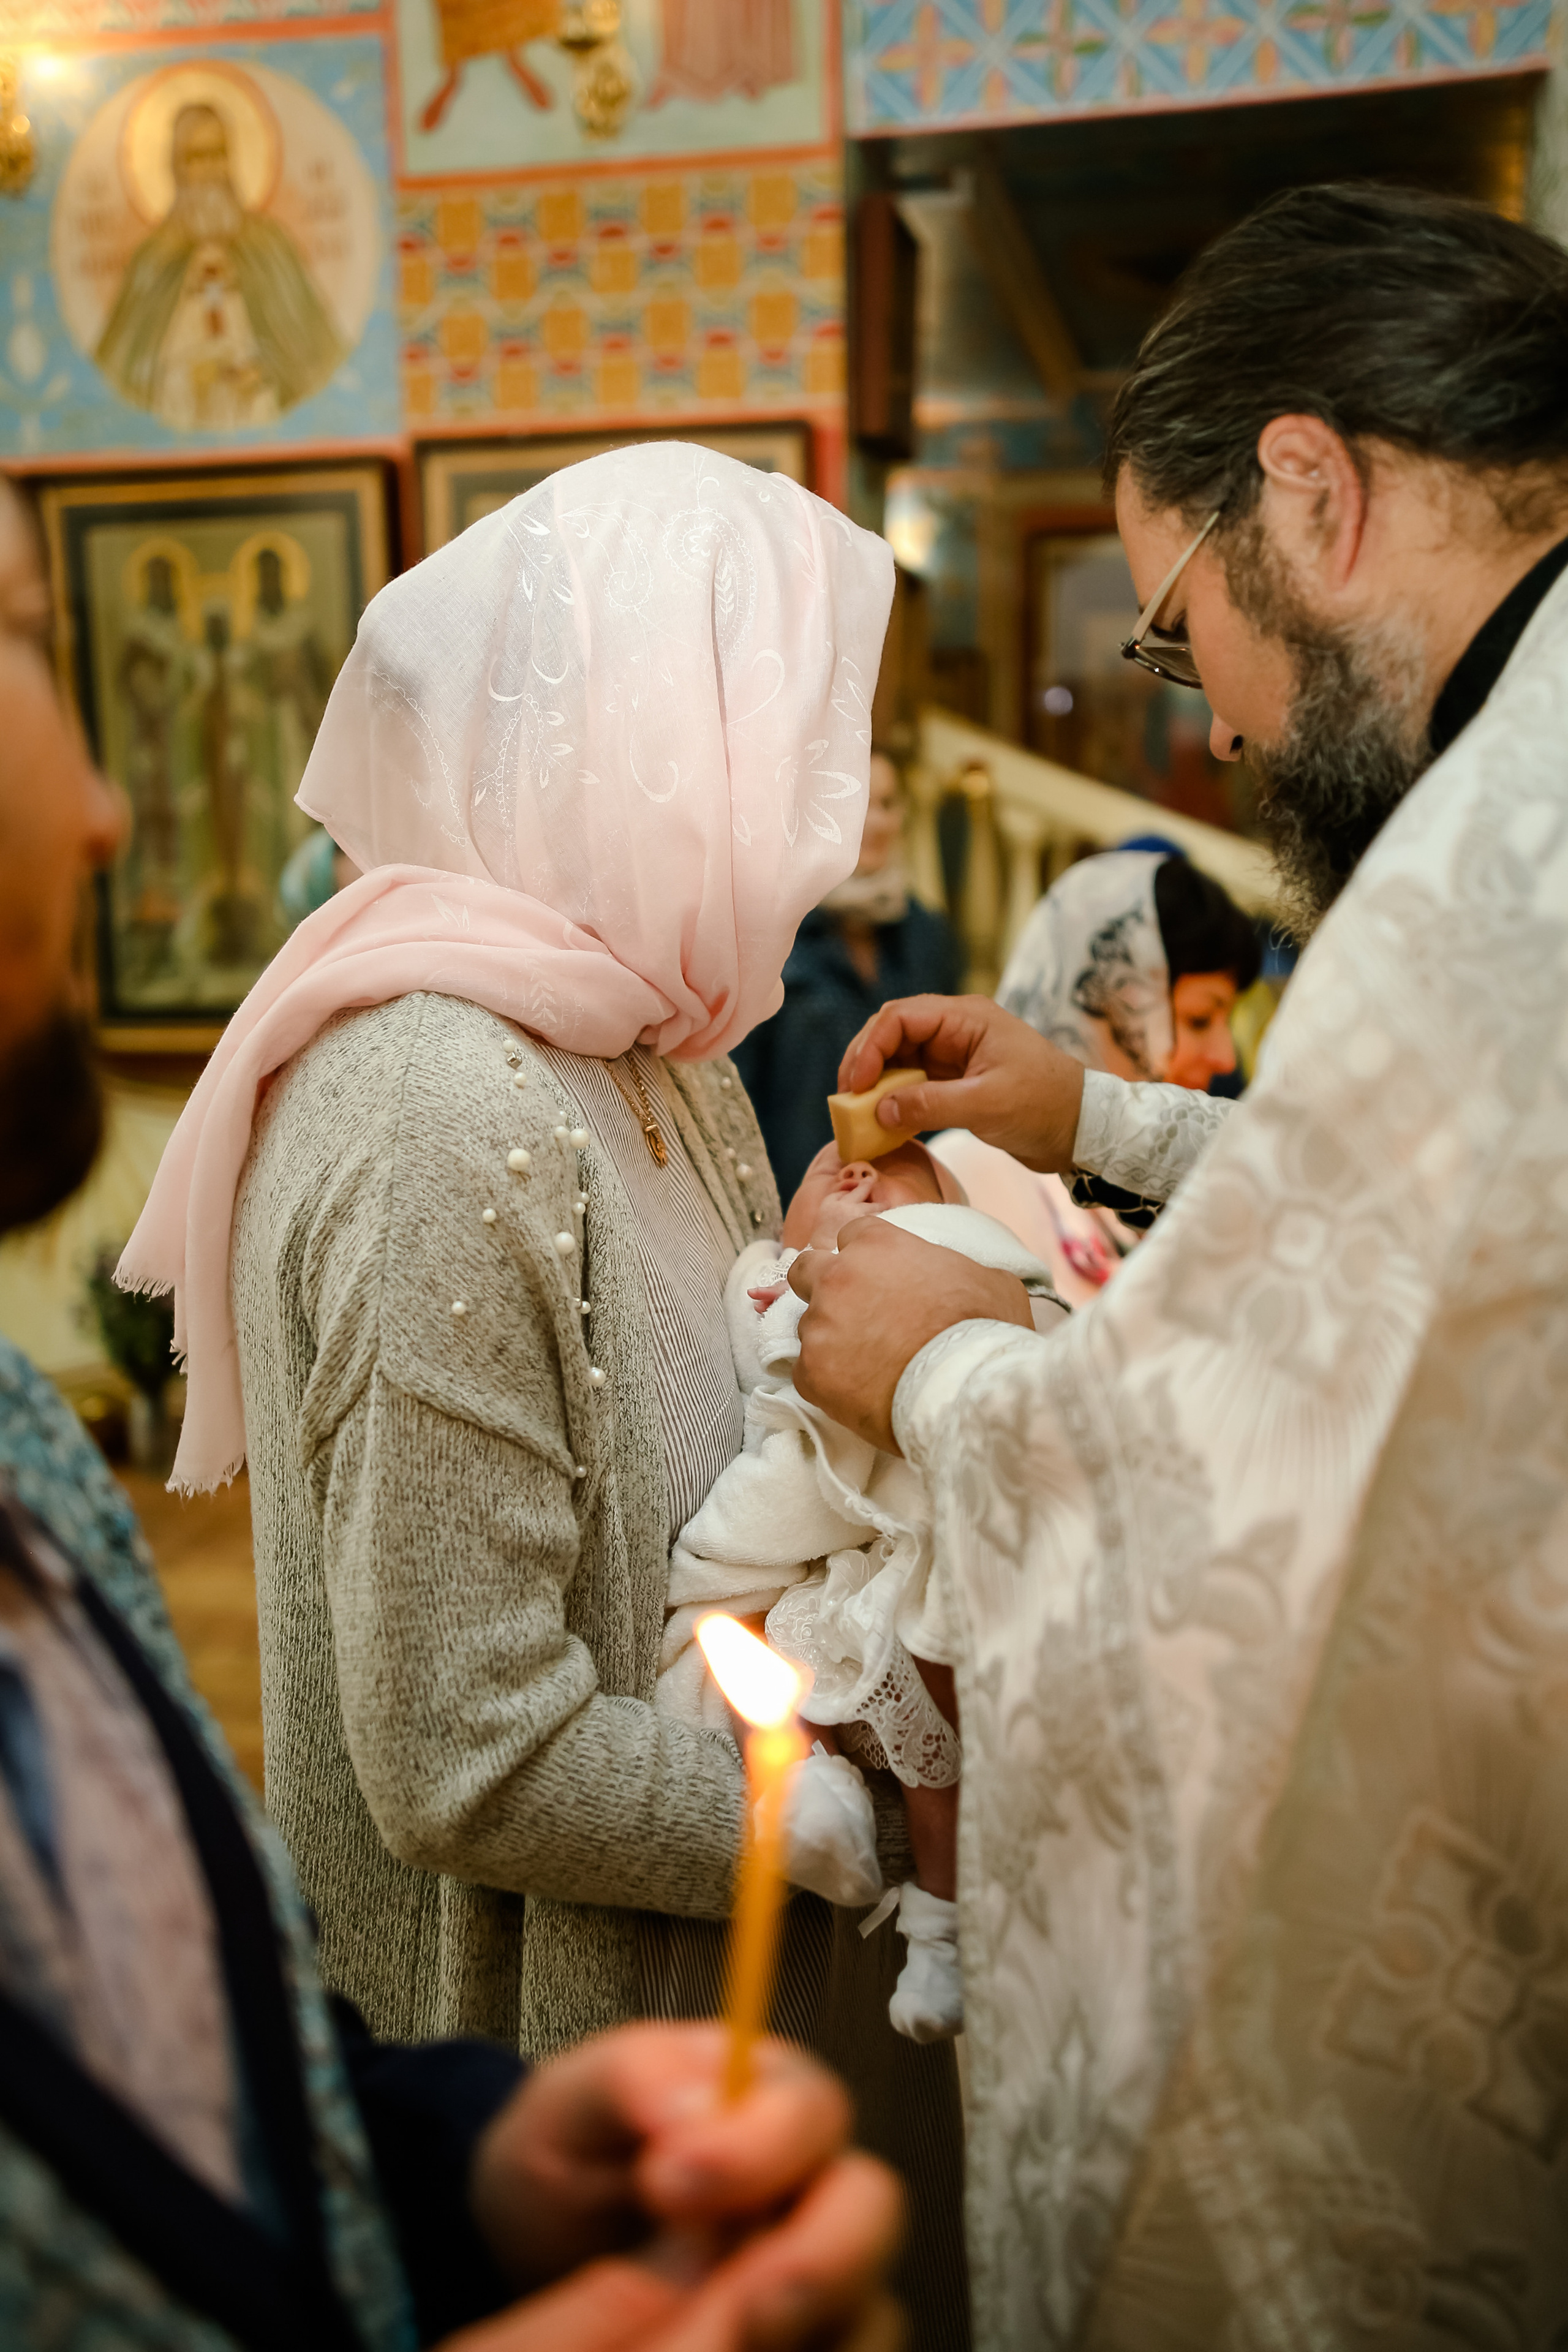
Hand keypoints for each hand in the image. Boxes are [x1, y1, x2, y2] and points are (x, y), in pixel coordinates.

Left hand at [454, 2024, 901, 2351]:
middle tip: (748, 2301)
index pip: (808, 2110)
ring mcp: (819, 2268)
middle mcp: (810, 2180)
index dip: (756, 2150)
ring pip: (868, 2304)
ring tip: (726, 2344)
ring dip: (808, 2330)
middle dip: (819, 2258)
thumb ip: (636, 2078)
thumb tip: (696, 2103)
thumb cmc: (573, 2159)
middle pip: (868, 2207)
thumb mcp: (574, 2099)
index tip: (669, 2178)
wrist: (547, 2255)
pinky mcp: (813, 2337)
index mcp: (766, 2096)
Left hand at [789, 1218, 1033, 1450]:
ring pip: (809, 1324)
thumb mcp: (989, 1280)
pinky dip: (828, 1379)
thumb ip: (957, 1269)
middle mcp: (838, 1277)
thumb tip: (959, 1280)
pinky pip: (807, 1370)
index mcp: (877, 1245)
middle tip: (853, 1311)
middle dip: (822, 1284)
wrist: (964, 1389)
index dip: (865, 1256)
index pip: (852, 1234)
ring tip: (866, 1362)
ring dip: (831, 1337)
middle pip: (807, 1269)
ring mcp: (820, 1325)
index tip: (879, 1276)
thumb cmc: (984, 1330)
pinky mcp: (811, 1371)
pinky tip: (858, 1390)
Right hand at [837, 996, 1086, 1173]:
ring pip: (900, 1058)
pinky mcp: (957, 1080)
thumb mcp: (986, 1105)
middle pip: (893, 1032)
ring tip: (858, 1111)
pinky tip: (882, 1120)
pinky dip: (895, 1098)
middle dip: (865, 1062)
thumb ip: (930, 1104)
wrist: (1081, 1128)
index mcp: (967, 1018)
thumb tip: (879, 1111)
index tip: (857, 1085)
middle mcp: (957, 1028)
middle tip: (847, 1099)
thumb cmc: (1044, 1106)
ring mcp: (956, 1054)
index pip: (901, 1017)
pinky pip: (914, 1082)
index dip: (870, 1047)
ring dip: (877, 1082)